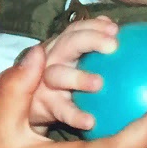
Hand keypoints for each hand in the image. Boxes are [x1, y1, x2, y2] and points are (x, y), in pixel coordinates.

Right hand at [33, 16, 119, 130]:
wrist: (28, 107)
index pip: (77, 29)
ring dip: (78, 77)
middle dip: (90, 40)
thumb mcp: (77, 63)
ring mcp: (45, 82)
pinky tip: (91, 121)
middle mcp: (52, 59)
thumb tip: (118, 33)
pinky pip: (61, 110)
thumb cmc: (65, 82)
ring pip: (58, 75)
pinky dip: (74, 115)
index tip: (115, 29)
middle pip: (69, 43)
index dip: (94, 25)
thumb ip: (95, 49)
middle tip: (113, 46)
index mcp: (63, 46)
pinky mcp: (43, 105)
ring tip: (99, 83)